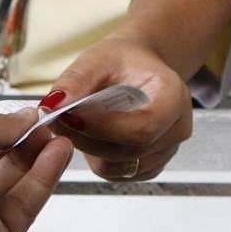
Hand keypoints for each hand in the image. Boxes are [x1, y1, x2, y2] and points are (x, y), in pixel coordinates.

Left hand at [0, 109, 72, 231]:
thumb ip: (0, 124)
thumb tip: (26, 117)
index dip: (5, 134)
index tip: (30, 120)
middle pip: (0, 171)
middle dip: (26, 147)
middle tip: (49, 128)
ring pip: (16, 189)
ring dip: (39, 162)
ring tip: (60, 140)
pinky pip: (25, 207)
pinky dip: (42, 181)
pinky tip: (57, 156)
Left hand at [43, 33, 192, 181]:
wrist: (137, 68)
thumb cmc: (122, 61)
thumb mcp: (96, 58)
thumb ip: (75, 80)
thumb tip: (53, 105)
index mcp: (173, 96)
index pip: (142, 128)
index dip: (101, 127)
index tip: (68, 115)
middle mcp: (177, 128)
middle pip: (127, 151)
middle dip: (86, 138)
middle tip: (58, 119)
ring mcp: (165, 151)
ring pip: (117, 166)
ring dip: (88, 149)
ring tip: (75, 124)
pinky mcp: (149, 165)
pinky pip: (116, 172)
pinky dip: (96, 157)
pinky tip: (91, 135)